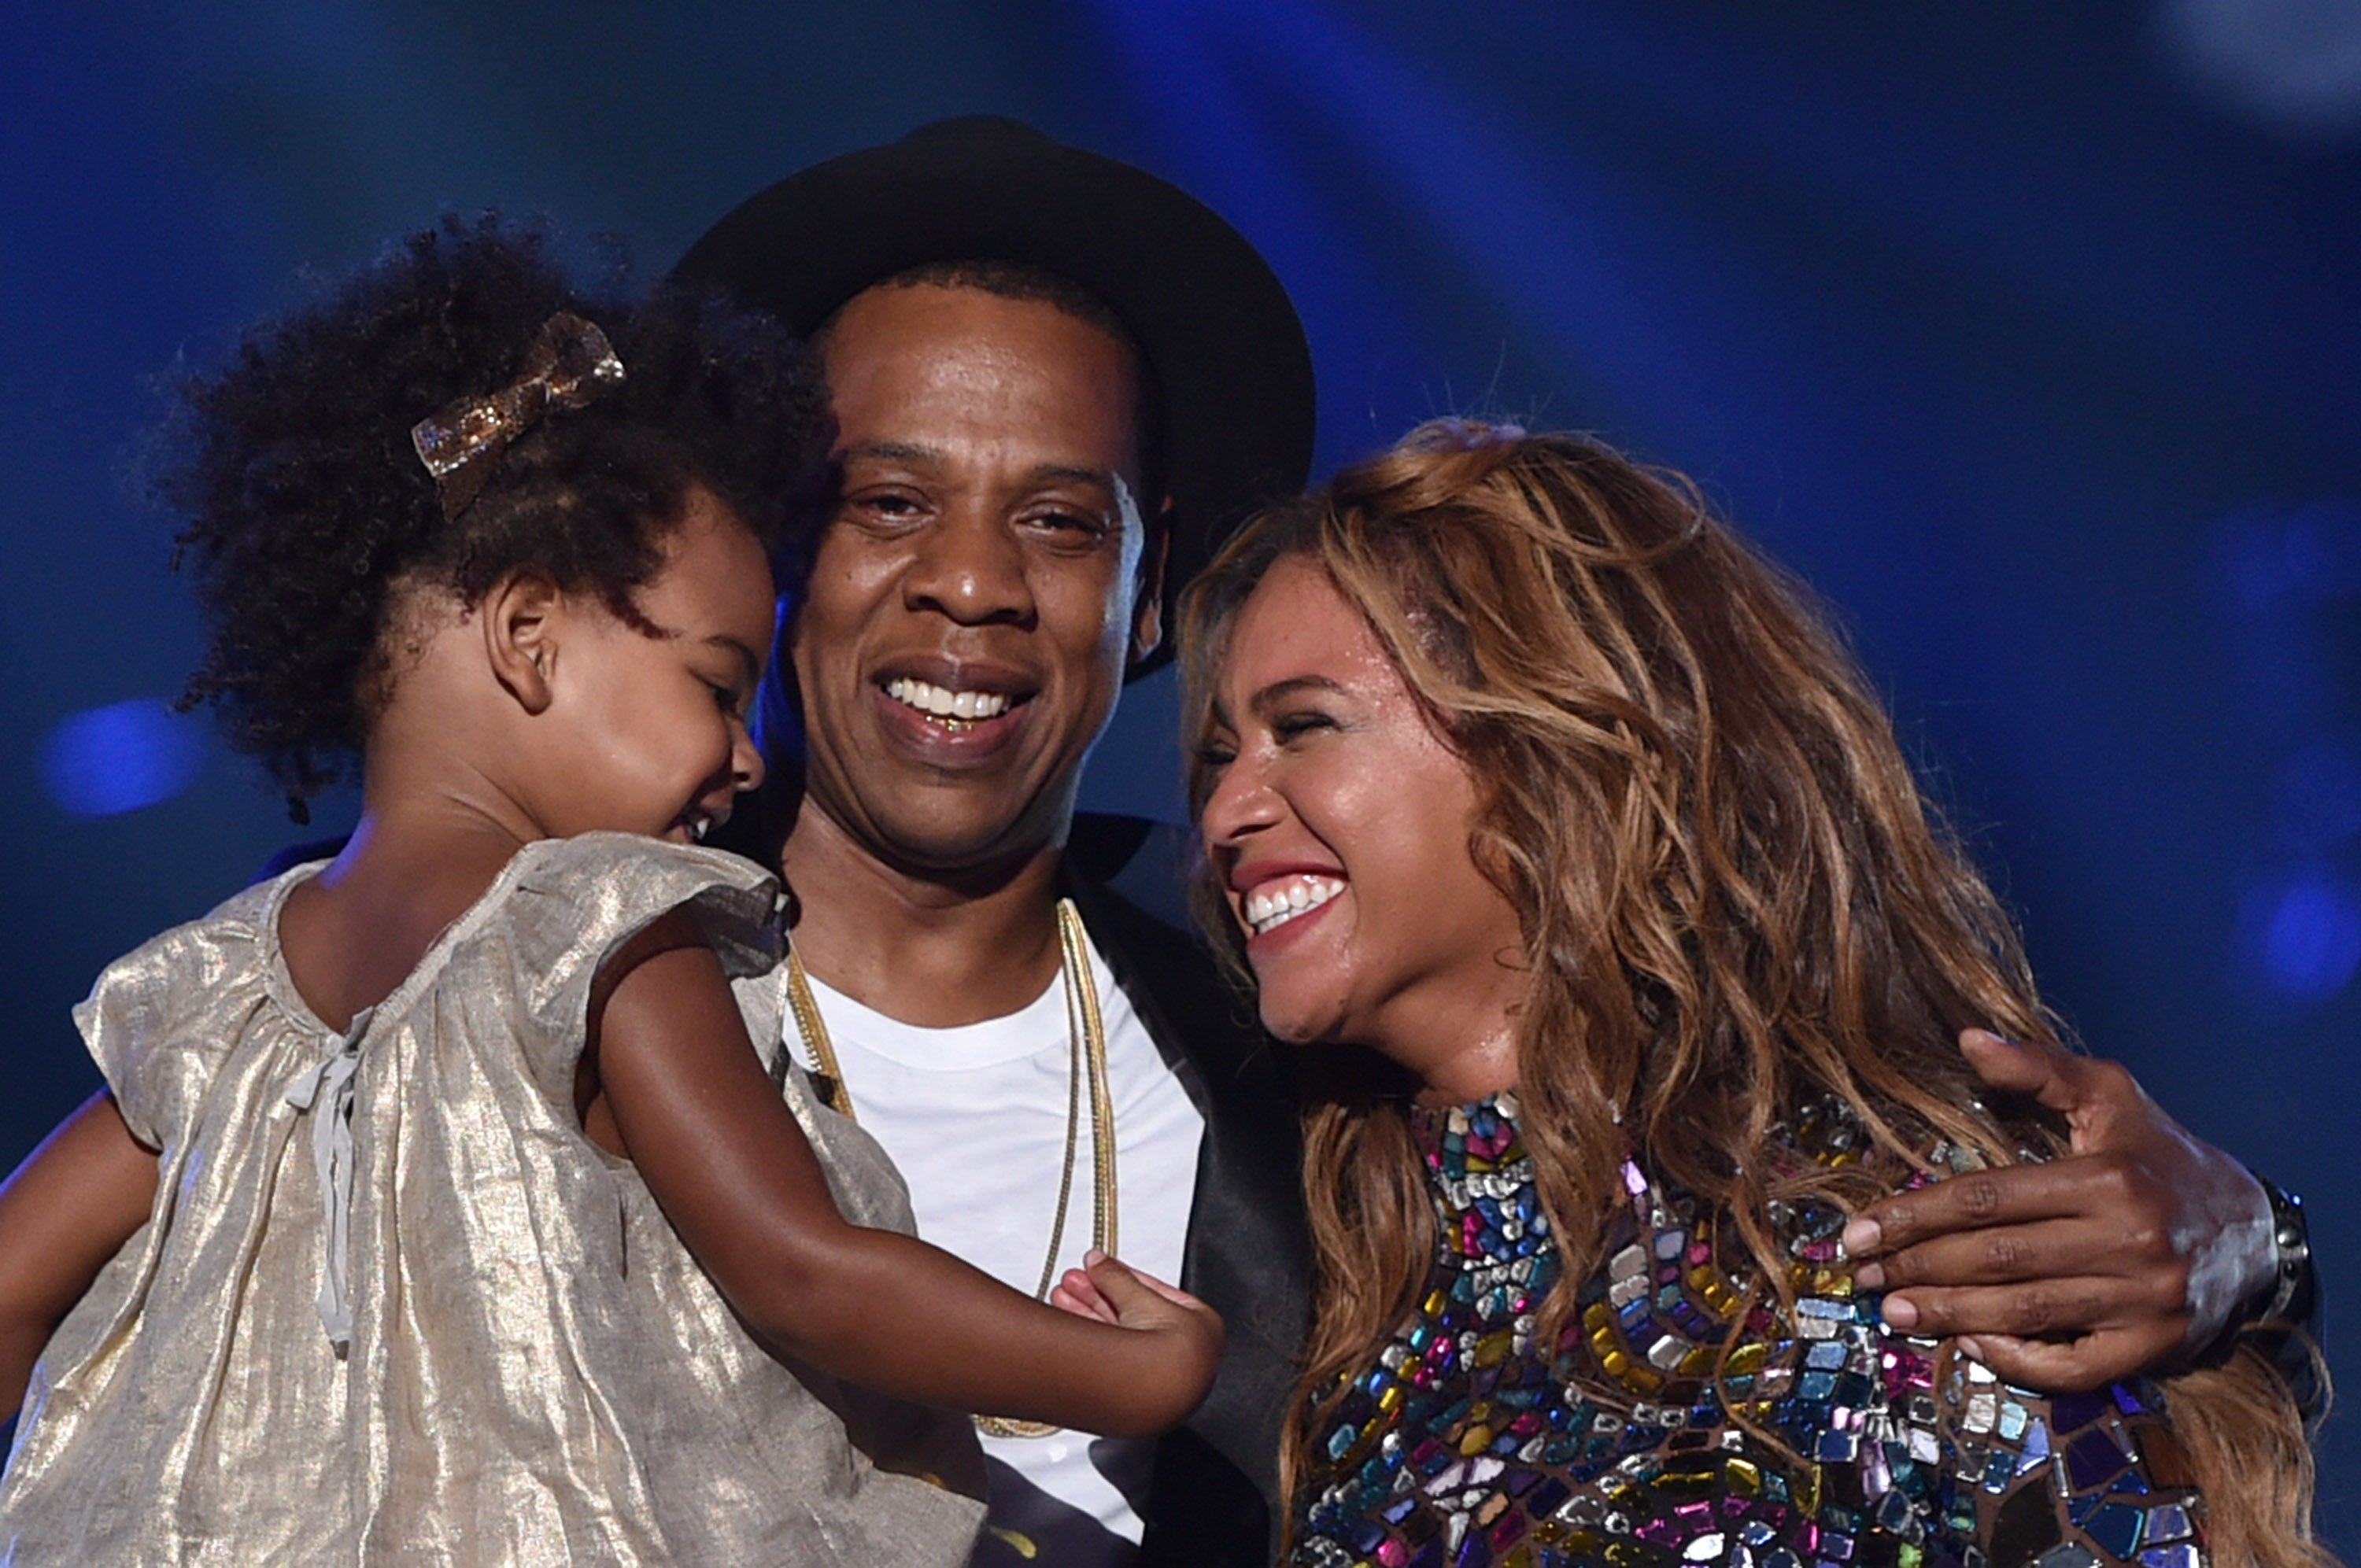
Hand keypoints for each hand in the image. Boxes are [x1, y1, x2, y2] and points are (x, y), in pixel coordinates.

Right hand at [1052, 1250, 1224, 1422]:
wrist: (1160, 1392)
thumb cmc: (1172, 1351)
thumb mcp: (1140, 1299)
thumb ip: (1117, 1278)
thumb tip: (1099, 1262)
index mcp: (1200, 1324)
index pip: (1155, 1293)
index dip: (1123, 1278)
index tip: (1099, 1269)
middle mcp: (1181, 1350)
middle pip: (1132, 1313)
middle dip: (1099, 1294)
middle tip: (1075, 1281)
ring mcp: (1157, 1371)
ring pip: (1118, 1334)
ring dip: (1088, 1311)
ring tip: (1063, 1295)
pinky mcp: (1133, 1389)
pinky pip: (1111, 1353)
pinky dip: (1089, 1333)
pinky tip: (1068, 1318)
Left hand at [1840, 1029, 2275, 1390]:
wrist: (2255, 1227)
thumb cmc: (2161, 1154)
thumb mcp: (2109, 1095)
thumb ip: (2037, 1067)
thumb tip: (1967, 1039)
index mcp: (2106, 1179)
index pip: (1987, 1200)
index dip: (1914, 1216)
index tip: (1860, 1229)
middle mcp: (2128, 1241)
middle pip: (1998, 1259)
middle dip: (1918, 1267)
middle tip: (1860, 1273)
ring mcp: (2144, 1301)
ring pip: (2026, 1313)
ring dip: (1948, 1315)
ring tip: (1892, 1311)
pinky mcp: (2155, 1346)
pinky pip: (2073, 1365)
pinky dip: (2017, 1359)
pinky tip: (1969, 1343)